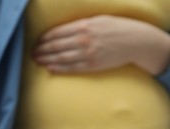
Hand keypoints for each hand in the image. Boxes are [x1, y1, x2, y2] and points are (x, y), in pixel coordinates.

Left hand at [34, 15, 169, 74]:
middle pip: (56, 45)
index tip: (37, 41)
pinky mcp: (92, 65)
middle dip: (42, 50)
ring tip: (37, 61)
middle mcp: (84, 39)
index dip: (45, 38)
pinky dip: (58, 68)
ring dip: (46, 59)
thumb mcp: (99, 19)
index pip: (58, 32)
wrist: (136, 41)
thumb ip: (81, 24)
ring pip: (61, 57)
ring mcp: (87, 53)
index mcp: (84, 25)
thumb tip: (65, 29)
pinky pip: (71, 67)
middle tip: (32, 53)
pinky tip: (49, 68)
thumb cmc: (118, 28)